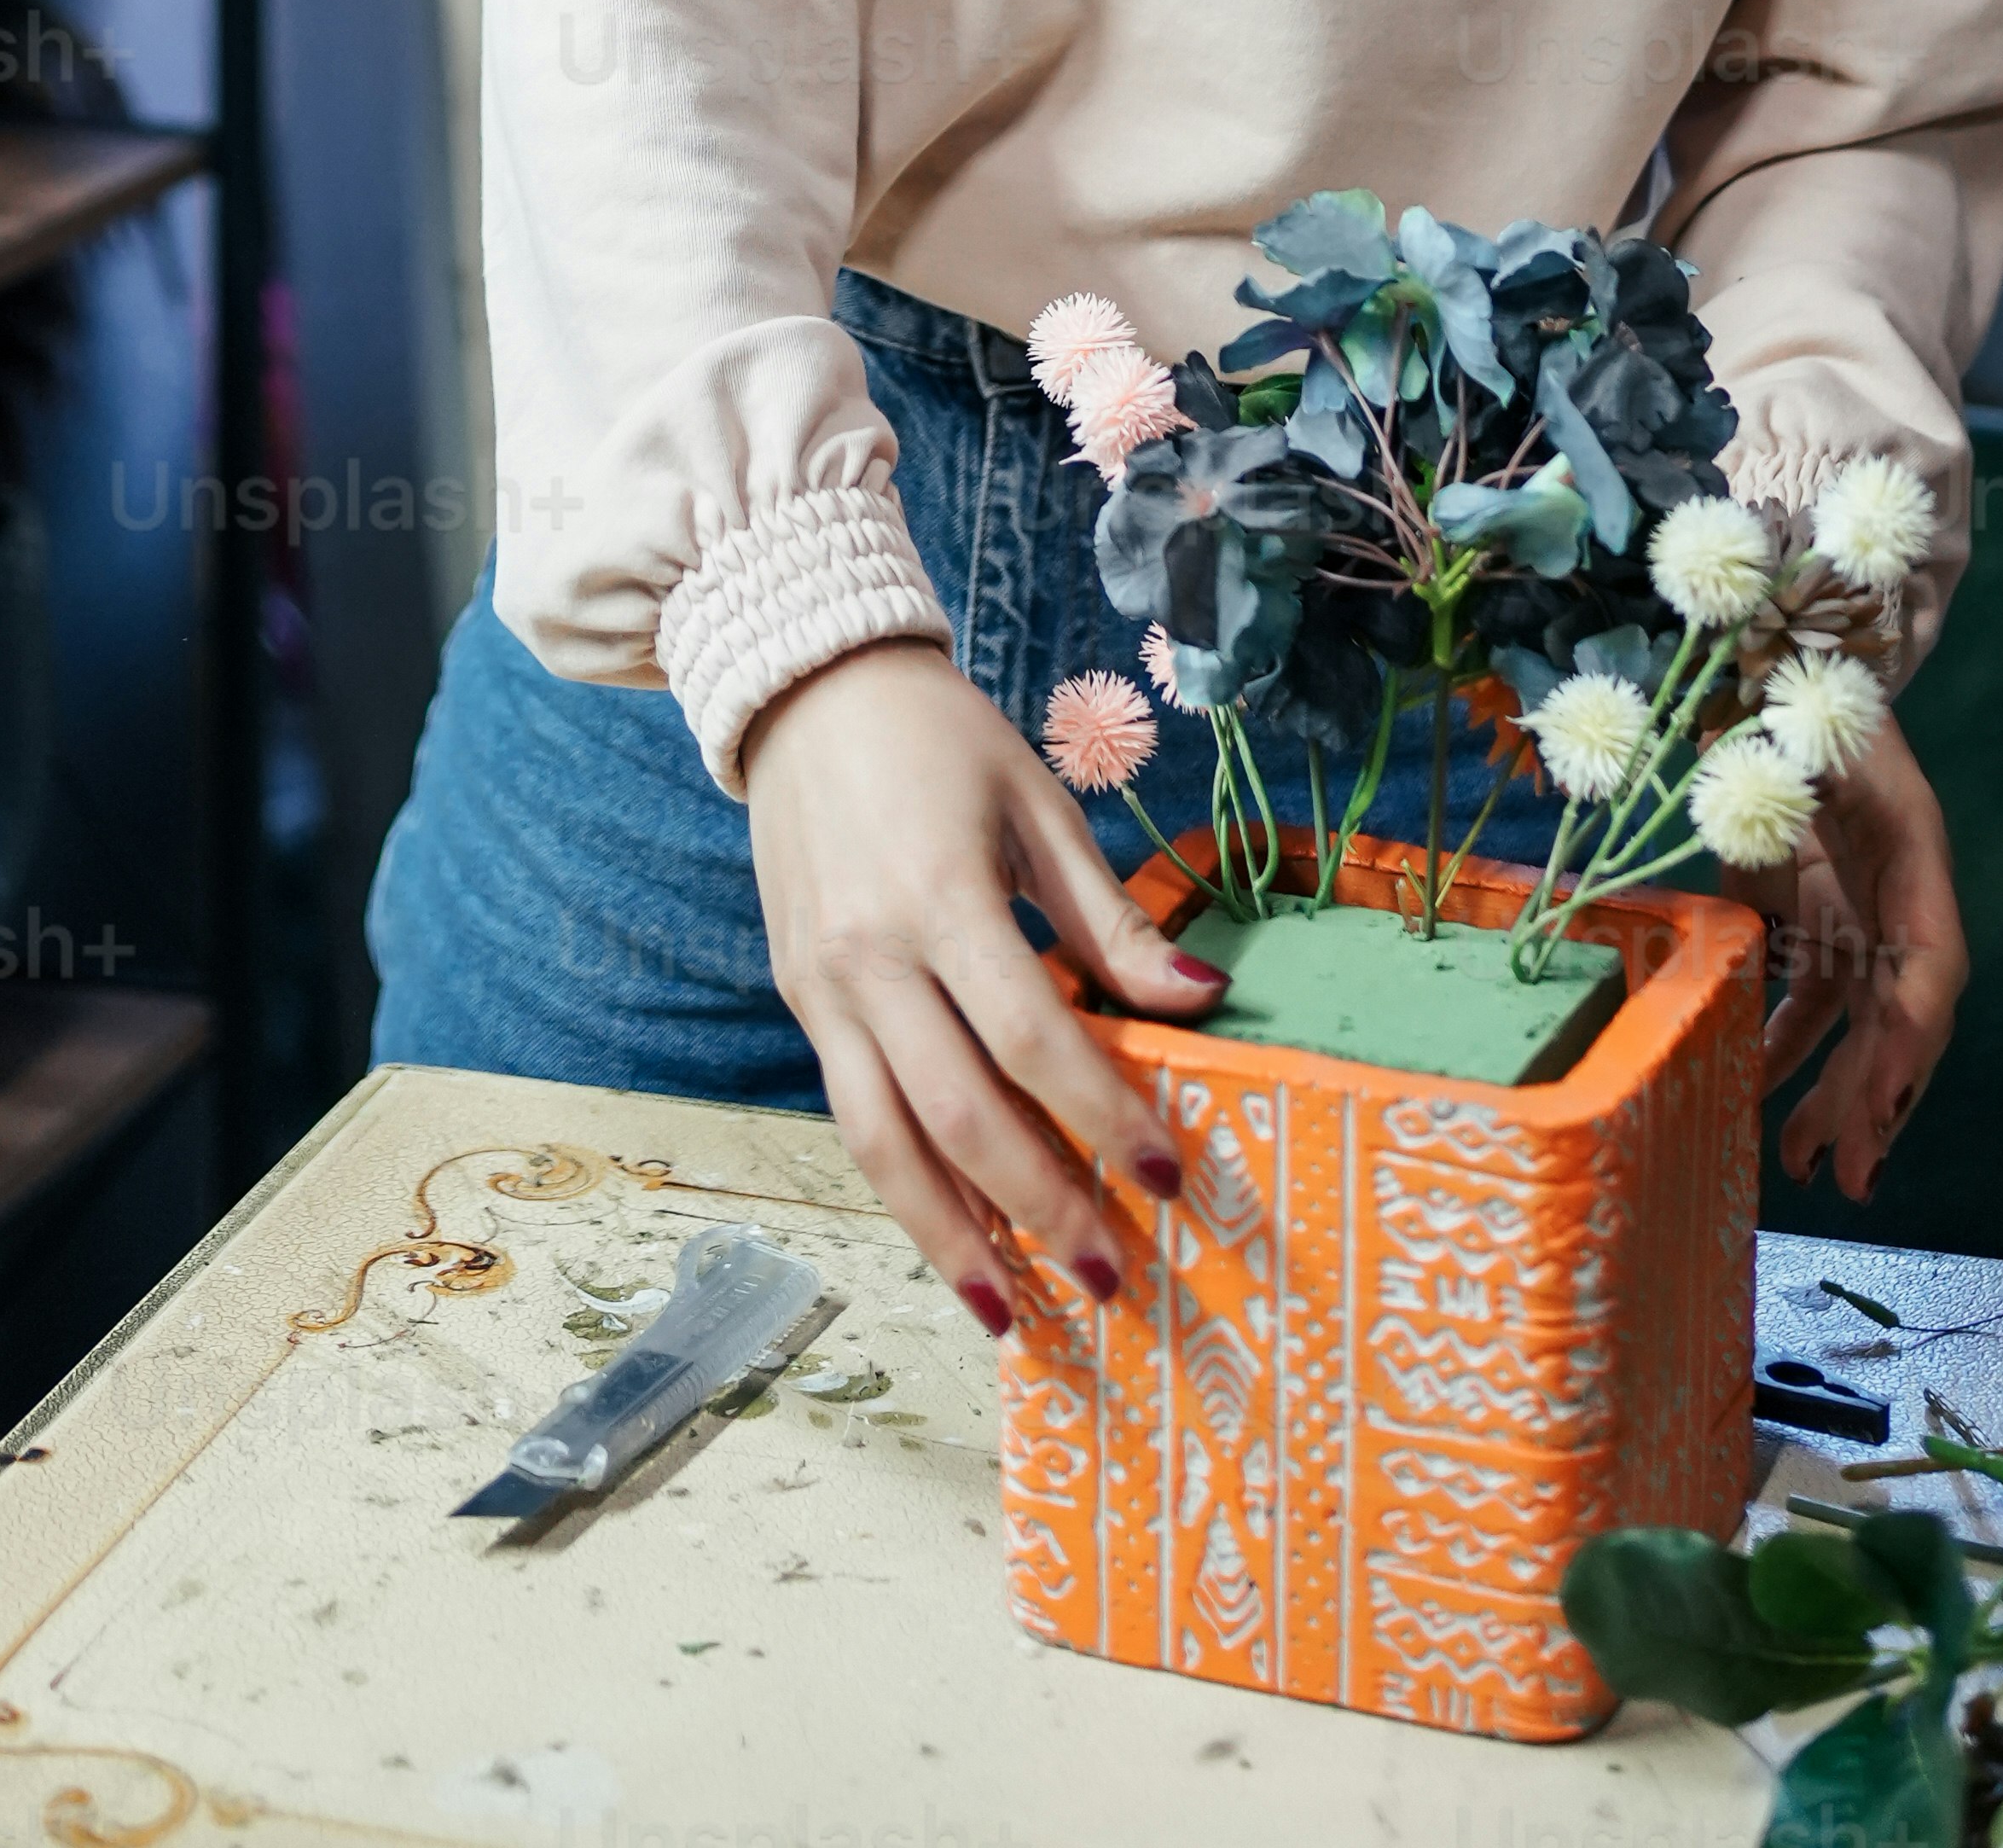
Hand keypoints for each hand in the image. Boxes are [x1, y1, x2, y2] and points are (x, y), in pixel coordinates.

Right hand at [741, 638, 1225, 1329]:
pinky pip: (853, 1116)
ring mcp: (823, 988)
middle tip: (1114, 1274)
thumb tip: (1203, 1005)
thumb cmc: (942, 740)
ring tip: (1015, 1313)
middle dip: (1043, 1206)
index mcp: (941, 897)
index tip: (1169, 1177)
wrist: (805, 690)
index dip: (1103, 1115)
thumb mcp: (1039, 807)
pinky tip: (954, 1237)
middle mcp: (871, 959)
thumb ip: (1113, 920)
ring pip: (886, 1145)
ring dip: (953, 1239)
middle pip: (961, 1115)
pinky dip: (905, 1189)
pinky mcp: (799, 1000)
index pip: (1033, 1040)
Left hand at [1743, 709, 1967, 1198]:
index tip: (1887, 1098)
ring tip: (1803, 1164)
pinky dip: (1787, 1051)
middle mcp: (1898, 899)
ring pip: (1858, 1025)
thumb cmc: (1807, 696)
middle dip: (1879, 1097)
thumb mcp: (1805, 732)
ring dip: (1836, 1094)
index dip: (1912, 1035)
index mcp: (1913, 854)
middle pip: (1899, 1015)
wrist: (1798, 668)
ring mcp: (1859, 915)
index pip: (1931, 963)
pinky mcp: (1818, 920)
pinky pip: (1810, 1001)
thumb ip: (1789, 788)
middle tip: (1852, 1174)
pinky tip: (1758, 1098)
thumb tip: (1756, 840)